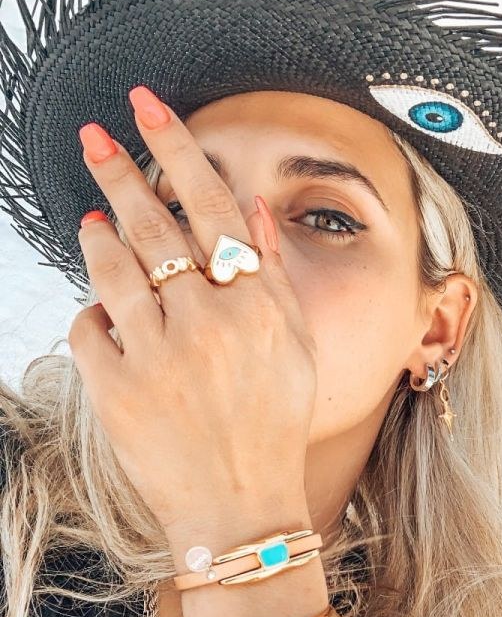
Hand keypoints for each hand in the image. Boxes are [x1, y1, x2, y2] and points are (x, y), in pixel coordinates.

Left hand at [69, 86, 316, 537]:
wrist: (240, 509)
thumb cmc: (273, 429)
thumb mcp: (297, 350)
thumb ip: (276, 276)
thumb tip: (254, 209)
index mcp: (255, 307)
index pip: (211, 204)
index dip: (177, 146)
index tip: (147, 107)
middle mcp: (206, 322)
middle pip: (152, 223)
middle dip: (118, 169)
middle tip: (94, 138)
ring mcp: (157, 355)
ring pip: (111, 266)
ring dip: (97, 234)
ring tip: (92, 219)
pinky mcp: (116, 390)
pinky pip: (88, 327)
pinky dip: (93, 315)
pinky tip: (109, 317)